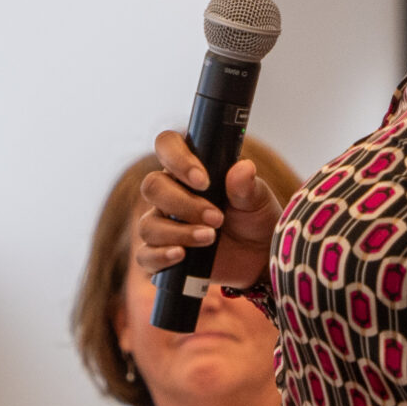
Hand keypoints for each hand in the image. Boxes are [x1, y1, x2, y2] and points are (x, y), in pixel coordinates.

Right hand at [134, 131, 281, 292]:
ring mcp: (164, 225)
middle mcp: (171, 194)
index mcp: (190, 170)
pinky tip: (181, 255)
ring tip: (211, 238)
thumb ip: (247, 186)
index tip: (203, 181)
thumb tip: (243, 168)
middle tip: (217, 217)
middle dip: (183, 203)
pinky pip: (146, 256)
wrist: (261, 259)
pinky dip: (161, 256)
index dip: (177, 159)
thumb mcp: (258, 200)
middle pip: (152, 187)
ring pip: (149, 224)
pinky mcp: (163, 255)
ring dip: (180, 232)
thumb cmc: (255, 220)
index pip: (167, 146)